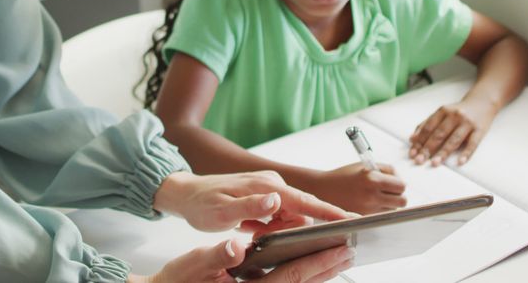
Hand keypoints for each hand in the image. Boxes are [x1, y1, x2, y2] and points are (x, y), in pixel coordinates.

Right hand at [127, 238, 354, 282]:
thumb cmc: (178, 282)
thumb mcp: (192, 265)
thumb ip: (214, 257)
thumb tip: (234, 247)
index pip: (290, 277)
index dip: (316, 263)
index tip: (338, 249)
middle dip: (326, 268)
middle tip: (349, 251)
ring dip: (318, 273)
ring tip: (338, 257)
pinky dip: (301, 276)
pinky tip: (310, 266)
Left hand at [153, 171, 349, 233]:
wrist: (186, 193)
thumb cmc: (201, 203)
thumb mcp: (222, 211)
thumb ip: (250, 207)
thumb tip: (276, 200)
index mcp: (267, 187)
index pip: (305, 201)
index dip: (329, 212)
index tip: (351, 220)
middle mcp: (272, 186)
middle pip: (301, 212)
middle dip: (298, 228)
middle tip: (272, 236)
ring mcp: (269, 191)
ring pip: (290, 216)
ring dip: (280, 229)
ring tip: (254, 232)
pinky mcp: (264, 198)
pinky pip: (279, 216)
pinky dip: (273, 227)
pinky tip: (255, 230)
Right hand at [302, 163, 406, 214]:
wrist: (324, 189)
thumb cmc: (344, 176)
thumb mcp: (365, 166)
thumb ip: (386, 169)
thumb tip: (401, 179)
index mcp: (372, 179)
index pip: (402, 186)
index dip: (399, 183)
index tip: (394, 182)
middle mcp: (371, 196)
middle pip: (402, 201)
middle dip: (398, 195)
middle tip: (389, 191)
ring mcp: (368, 209)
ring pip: (393, 210)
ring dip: (389, 204)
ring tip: (375, 196)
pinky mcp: (364, 218)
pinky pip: (381, 215)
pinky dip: (379, 210)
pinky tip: (369, 203)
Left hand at [408, 98, 497, 165]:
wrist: (482, 103)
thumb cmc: (458, 112)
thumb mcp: (442, 113)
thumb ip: (427, 124)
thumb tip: (412, 139)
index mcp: (443, 111)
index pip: (428, 128)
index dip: (419, 141)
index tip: (412, 153)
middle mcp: (455, 115)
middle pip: (439, 134)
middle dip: (427, 148)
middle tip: (419, 160)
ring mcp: (467, 123)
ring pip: (454, 140)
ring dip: (443, 152)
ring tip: (434, 163)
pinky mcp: (480, 130)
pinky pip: (473, 144)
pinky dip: (466, 153)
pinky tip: (460, 162)